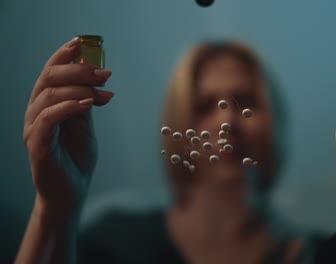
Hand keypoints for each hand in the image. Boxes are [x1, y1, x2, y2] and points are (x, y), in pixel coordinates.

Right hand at [23, 37, 113, 216]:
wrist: (71, 192)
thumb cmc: (76, 159)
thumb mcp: (85, 127)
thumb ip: (85, 104)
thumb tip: (95, 80)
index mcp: (46, 106)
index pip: (50, 73)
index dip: (63, 56)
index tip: (82, 43)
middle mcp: (36, 113)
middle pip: (48, 79)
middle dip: (77, 70)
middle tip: (105, 73)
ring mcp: (34, 129)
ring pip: (48, 96)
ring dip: (78, 89)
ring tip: (102, 91)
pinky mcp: (37, 146)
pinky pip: (48, 120)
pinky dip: (68, 107)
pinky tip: (88, 104)